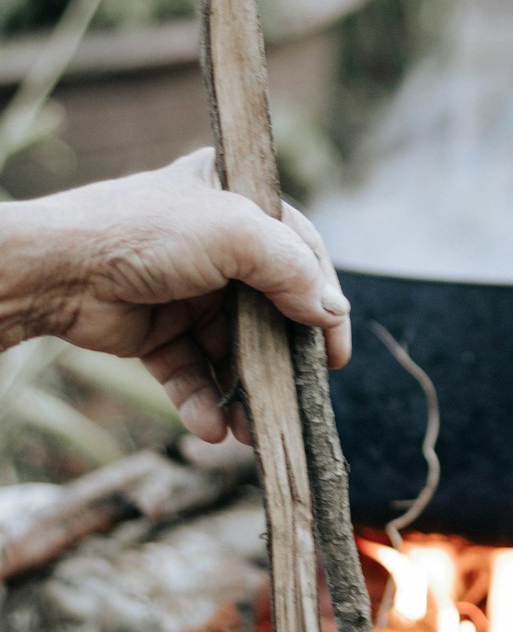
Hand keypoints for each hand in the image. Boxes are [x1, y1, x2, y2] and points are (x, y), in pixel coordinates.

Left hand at [0, 149, 350, 442]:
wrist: (58, 270)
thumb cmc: (144, 231)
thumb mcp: (236, 233)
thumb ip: (293, 271)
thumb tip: (332, 313)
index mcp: (237, 201)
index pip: (300, 250)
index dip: (322, 300)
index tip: (334, 351)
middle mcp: (217, 246)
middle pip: (270, 309)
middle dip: (283, 359)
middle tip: (301, 399)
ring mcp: (188, 292)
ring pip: (232, 351)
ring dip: (245, 392)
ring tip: (253, 431)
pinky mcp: (158, 333)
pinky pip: (192, 373)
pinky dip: (203, 402)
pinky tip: (212, 426)